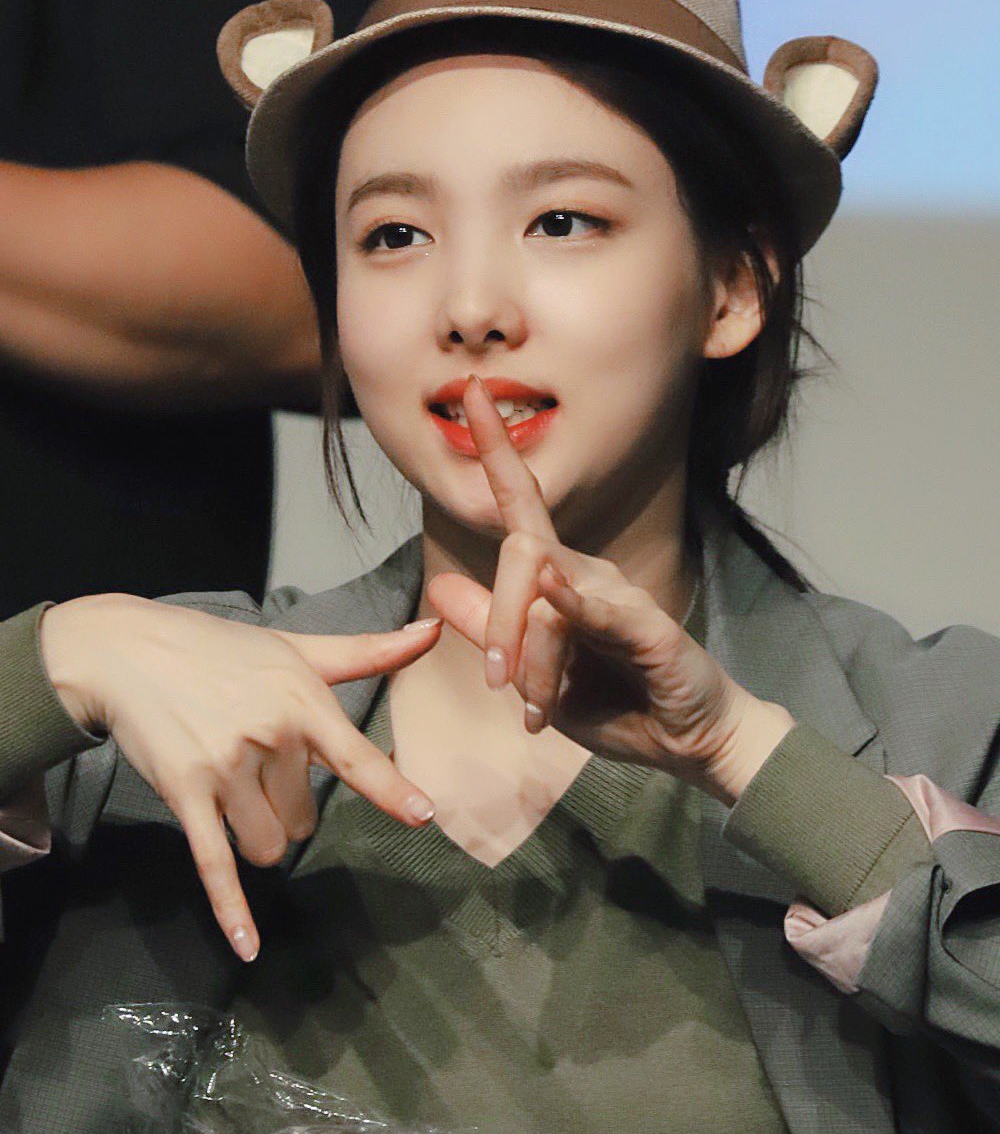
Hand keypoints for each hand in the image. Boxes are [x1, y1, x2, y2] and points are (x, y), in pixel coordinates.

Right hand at [39, 595, 441, 959]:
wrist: (128, 652)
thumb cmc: (220, 649)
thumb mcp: (296, 645)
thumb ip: (367, 651)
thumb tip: (432, 630)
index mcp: (302, 703)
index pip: (355, 756)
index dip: (391, 788)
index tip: (423, 814)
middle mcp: (269, 738)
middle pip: (305, 819)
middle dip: (288, 807)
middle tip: (259, 764)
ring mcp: (226, 769)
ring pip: (269, 845)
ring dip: (260, 836)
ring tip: (235, 793)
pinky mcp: (185, 795)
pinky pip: (215, 863)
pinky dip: (231, 908)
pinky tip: (248, 946)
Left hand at [426, 375, 793, 803]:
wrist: (690, 741)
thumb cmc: (618, 704)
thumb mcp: (539, 678)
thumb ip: (493, 636)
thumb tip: (438, 591)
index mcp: (562, 579)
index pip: (521, 505)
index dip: (498, 447)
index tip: (473, 391)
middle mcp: (589, 573)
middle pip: (520, 555)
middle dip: (495, 622)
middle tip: (497, 683)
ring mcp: (620, 596)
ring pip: (547, 597)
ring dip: (533, 660)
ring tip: (538, 710)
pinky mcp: (648, 628)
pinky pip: (597, 610)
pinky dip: (569, 600)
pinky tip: (551, 588)